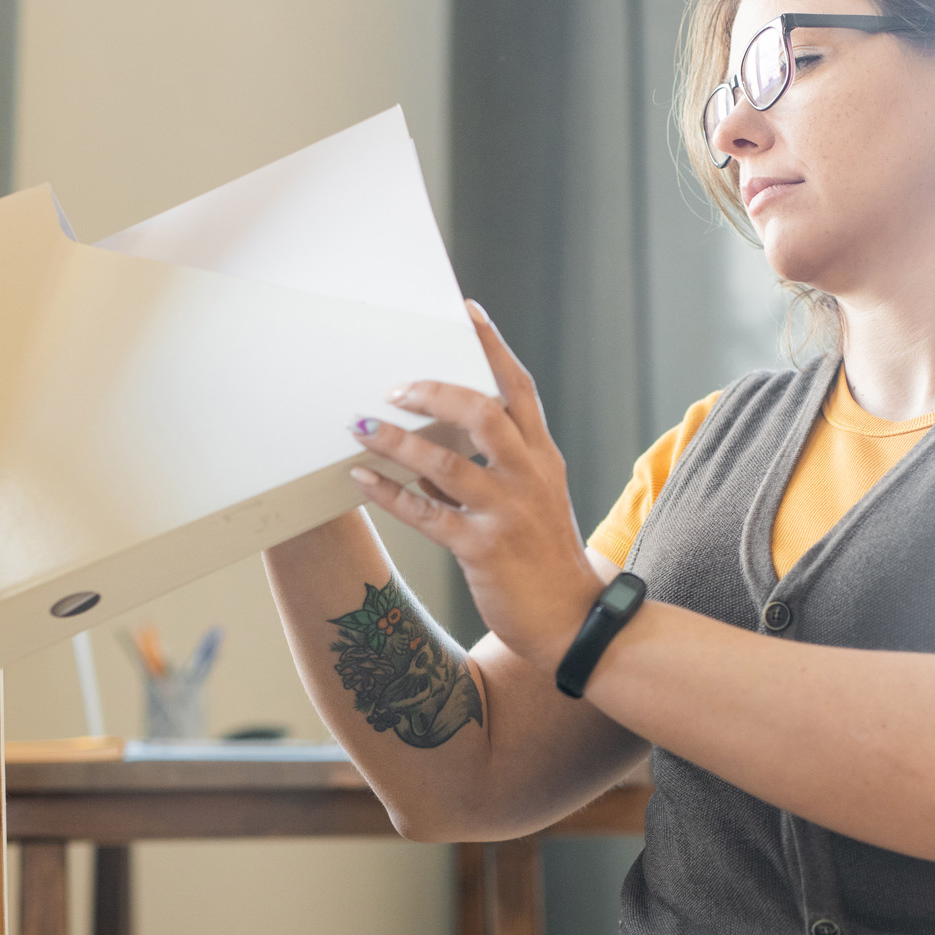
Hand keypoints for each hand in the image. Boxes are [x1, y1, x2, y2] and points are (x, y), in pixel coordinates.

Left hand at [348, 302, 605, 670]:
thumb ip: (487, 471)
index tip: (466, 311)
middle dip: (432, 391)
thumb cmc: (544, 558)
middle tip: (394, 387)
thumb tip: (425, 454)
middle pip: (482, 411)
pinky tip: (362, 478)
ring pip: (445, 462)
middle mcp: (528, 477)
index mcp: (543, 458)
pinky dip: (389, 492)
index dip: (492, 346)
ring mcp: (506, 512)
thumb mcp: (530, 501)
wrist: (574, 623)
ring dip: (396, 440)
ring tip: (360, 426)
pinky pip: (426, 513)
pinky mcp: (483, 549)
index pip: (519, 388)